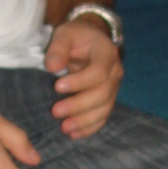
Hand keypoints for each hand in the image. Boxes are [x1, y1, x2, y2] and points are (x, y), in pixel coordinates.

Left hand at [44, 19, 122, 138]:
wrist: (90, 41)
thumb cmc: (76, 37)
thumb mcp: (65, 34)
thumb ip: (58, 48)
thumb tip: (52, 67)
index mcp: (106, 53)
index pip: (98, 71)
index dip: (79, 82)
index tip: (57, 86)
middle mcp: (115, 71)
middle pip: (102, 93)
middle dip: (79, 105)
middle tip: (55, 112)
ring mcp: (114, 87)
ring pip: (104, 108)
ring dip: (84, 121)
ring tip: (64, 128)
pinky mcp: (107, 99)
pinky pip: (103, 116)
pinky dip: (90, 127)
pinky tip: (75, 134)